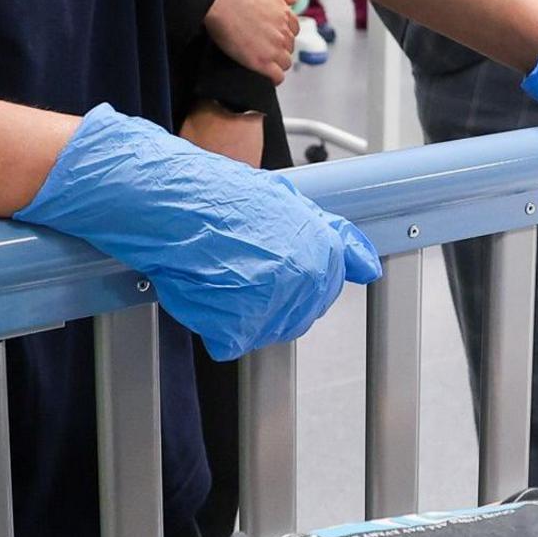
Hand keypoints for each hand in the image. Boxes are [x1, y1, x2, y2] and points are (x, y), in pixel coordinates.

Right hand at [14, 106, 379, 359]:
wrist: (169, 199)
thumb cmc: (218, 196)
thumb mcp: (288, 203)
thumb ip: (335, 238)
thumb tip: (368, 267)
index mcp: (323, 249)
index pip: (326, 287)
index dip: (293, 277)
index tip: (269, 268)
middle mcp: (308, 278)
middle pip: (297, 313)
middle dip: (268, 296)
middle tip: (236, 266)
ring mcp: (277, 305)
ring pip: (265, 329)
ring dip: (240, 309)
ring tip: (218, 272)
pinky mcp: (242, 326)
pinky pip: (230, 340)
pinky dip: (212, 322)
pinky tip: (203, 288)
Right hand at [204, 0, 298, 80]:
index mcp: (284, 13)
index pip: (293, 29)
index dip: (284, 33)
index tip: (276, 36)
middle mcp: (282, 31)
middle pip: (289, 46)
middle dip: (280, 48)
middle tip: (266, 48)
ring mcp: (274, 48)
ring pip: (285, 62)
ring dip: (278, 63)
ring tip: (266, 63)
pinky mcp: (261, 61)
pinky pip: (277, 76)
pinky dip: (274, 78)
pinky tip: (268, 78)